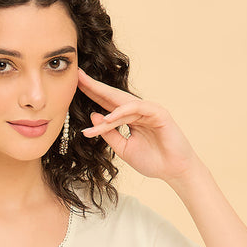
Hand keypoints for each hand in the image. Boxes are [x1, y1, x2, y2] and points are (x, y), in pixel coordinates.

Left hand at [78, 68, 199, 183]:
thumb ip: (109, 133)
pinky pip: (137, 109)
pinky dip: (122, 112)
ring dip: (104, 107)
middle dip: (94, 86)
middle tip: (76, 75)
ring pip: (121, 105)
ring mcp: (148, 110)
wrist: (173, 171)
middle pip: (112, 96)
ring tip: (85, 102)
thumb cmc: (152, 160)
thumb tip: (94, 116)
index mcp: (128, 118)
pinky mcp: (158, 113)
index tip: (73, 86)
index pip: (106, 103)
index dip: (91, 94)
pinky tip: (109, 117)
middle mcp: (137, 111)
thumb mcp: (123, 148)